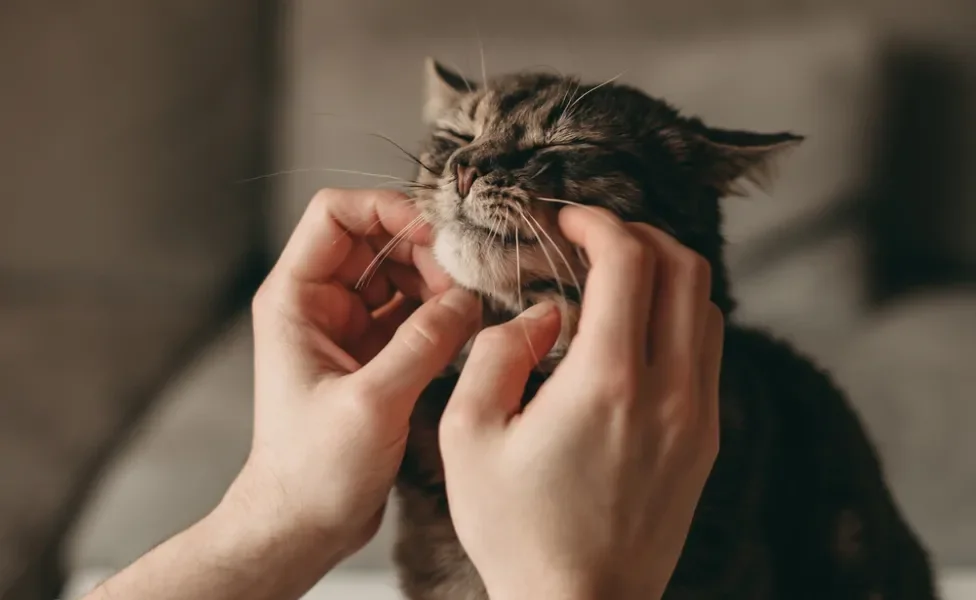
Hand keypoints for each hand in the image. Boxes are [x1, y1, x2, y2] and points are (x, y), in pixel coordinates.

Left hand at [225, 188, 479, 564]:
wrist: (304, 523)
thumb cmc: (314, 469)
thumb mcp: (372, 403)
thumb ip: (423, 343)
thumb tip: (469, 298)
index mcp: (296, 298)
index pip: (335, 214)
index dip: (387, 210)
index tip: (436, 234)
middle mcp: (320, 304)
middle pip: (378, 240)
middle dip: (426, 251)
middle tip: (468, 281)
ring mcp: (350, 329)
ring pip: (402, 275)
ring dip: (440, 282)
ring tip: (474, 308)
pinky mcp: (376, 356)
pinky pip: (416, 313)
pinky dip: (444, 314)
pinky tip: (470, 328)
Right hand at [439, 207, 723, 599]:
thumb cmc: (516, 530)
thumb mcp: (468, 436)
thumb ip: (497, 354)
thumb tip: (540, 315)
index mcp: (607, 382)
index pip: (630, 260)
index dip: (598, 221)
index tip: (567, 219)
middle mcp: (669, 391)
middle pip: (686, 268)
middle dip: (639, 233)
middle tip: (594, 237)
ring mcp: (698, 417)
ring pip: (707, 306)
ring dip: (665, 274)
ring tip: (616, 279)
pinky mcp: (706, 440)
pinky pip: (709, 351)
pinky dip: (679, 318)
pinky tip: (636, 332)